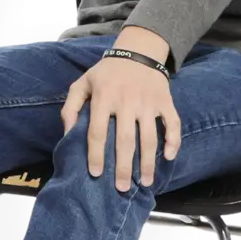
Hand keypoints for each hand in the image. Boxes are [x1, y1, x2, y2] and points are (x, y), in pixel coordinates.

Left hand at [61, 49, 180, 191]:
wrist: (137, 51)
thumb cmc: (106, 73)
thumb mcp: (82, 83)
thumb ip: (70, 107)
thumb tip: (67, 133)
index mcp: (103, 97)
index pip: (97, 132)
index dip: (96, 155)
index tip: (96, 174)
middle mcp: (126, 101)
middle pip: (124, 140)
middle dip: (123, 167)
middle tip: (122, 188)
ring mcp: (148, 102)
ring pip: (149, 137)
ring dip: (148, 162)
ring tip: (145, 182)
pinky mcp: (165, 101)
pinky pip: (173, 123)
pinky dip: (173, 141)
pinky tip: (169, 157)